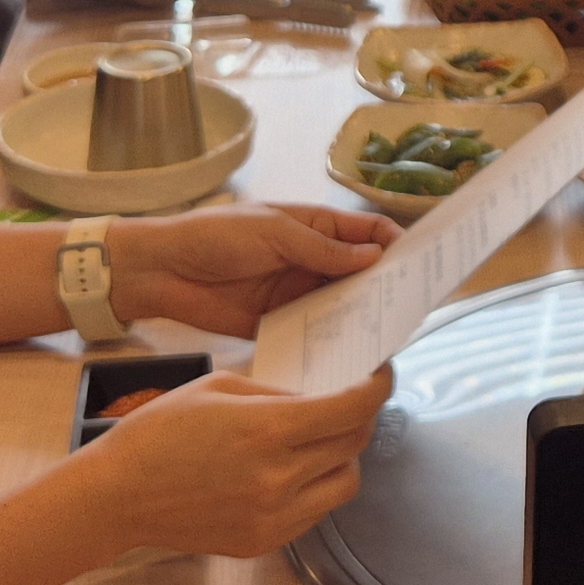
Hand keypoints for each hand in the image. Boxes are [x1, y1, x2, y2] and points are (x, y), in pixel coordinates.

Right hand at [70, 367, 394, 558]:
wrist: (117, 497)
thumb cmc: (160, 432)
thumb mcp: (220, 388)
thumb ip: (277, 392)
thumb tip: (319, 395)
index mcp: (267, 431)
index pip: (352, 409)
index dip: (377, 388)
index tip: (381, 375)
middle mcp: (278, 478)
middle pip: (355, 444)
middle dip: (361, 418)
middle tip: (350, 402)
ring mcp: (273, 517)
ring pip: (345, 484)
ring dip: (344, 457)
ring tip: (322, 440)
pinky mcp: (264, 542)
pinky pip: (315, 513)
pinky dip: (317, 488)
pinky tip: (294, 471)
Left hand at [114, 202, 399, 334]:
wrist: (162, 271)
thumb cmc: (216, 237)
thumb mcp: (274, 234)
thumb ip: (323, 249)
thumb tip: (376, 256)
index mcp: (314, 227)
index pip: (367, 232)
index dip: (396, 244)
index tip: (422, 264)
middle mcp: (312, 261)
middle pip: (361, 274)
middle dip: (386, 287)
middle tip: (413, 307)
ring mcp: (297, 294)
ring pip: (341, 307)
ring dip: (361, 318)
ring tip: (387, 336)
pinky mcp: (279, 324)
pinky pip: (313, 334)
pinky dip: (331, 343)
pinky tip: (348, 357)